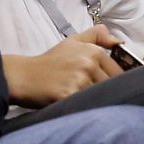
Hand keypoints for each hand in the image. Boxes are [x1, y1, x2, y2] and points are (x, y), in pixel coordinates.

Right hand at [5, 25, 124, 105]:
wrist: (24, 76)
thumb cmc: (51, 61)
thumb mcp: (73, 41)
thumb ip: (97, 36)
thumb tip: (118, 41)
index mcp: (93, 51)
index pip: (118, 72)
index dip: (113, 81)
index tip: (103, 85)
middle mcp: (88, 64)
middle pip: (111, 85)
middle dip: (105, 92)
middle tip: (92, 94)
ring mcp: (79, 80)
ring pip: (101, 95)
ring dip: (96, 100)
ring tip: (84, 99)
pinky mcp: (69, 95)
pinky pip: (87, 104)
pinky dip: (85, 107)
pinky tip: (77, 105)